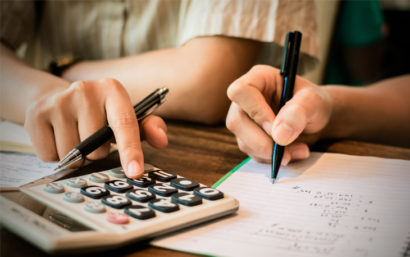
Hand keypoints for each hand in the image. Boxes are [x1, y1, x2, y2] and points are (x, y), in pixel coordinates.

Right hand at [25, 78, 167, 177]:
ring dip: (76, 156)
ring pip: (72, 155)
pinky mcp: (36, 114)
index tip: (135, 172)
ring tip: (75, 136)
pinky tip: (58, 137)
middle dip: (97, 153)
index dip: (131, 150)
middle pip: (96, 147)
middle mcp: (85, 90)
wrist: (57, 97)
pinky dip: (55, 155)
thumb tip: (162, 140)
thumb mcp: (126, 117)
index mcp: (113, 90)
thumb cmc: (99, 113)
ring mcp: (58, 101)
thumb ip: (147, 128)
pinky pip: (49, 155)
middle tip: (92, 138)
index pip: (124, 123)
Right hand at [226, 65, 331, 163]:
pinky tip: (290, 153)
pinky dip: (272, 158)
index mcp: (258, 79)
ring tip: (298, 150)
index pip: (240, 92)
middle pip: (236, 121)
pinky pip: (252, 152)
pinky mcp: (248, 137)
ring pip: (243, 141)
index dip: (255, 111)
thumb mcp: (314, 101)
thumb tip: (279, 135)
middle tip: (286, 149)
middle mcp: (245, 99)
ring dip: (270, 152)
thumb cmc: (313, 103)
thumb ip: (299, 112)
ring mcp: (244, 119)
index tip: (276, 127)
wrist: (315, 118)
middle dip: (262, 141)